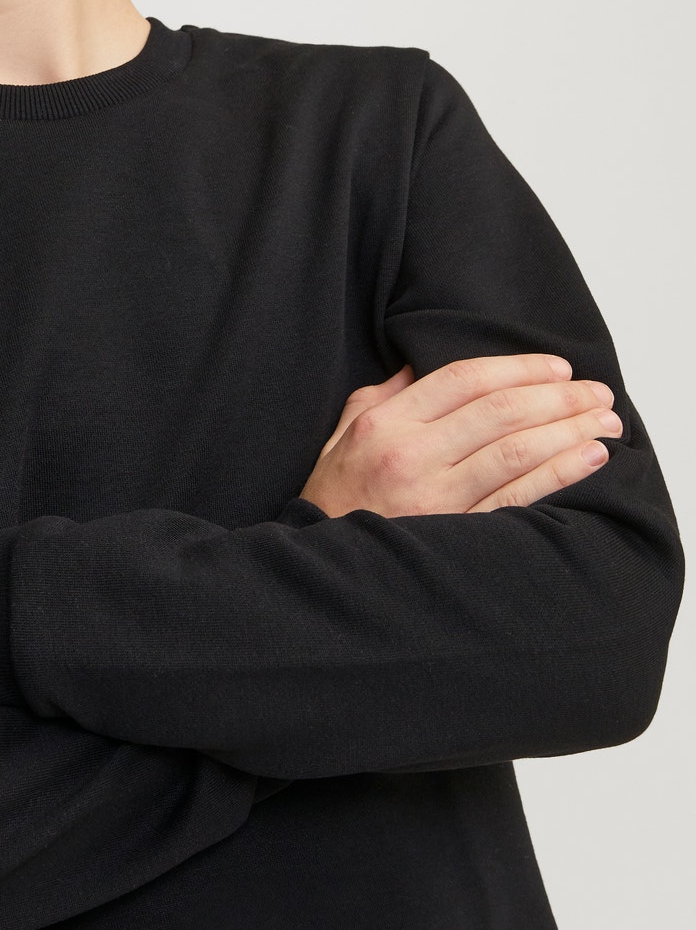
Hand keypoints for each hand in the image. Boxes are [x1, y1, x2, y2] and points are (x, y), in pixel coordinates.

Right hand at [299, 353, 620, 517]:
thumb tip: (419, 363)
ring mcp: (436, 499)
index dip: (517, 368)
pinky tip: (587, 458)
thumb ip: (384, 394)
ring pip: (516, 451)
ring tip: (605, 421)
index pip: (463, 380)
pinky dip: (558, 473)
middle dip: (558, 396)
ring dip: (569, 430)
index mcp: (386, 424)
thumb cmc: (336, 497)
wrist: (323, 566)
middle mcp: (412, 456)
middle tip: (596, 391)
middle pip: (499, 412)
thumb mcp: (345, 433)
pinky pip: (517, 497)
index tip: (557, 367)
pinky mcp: (456, 534)